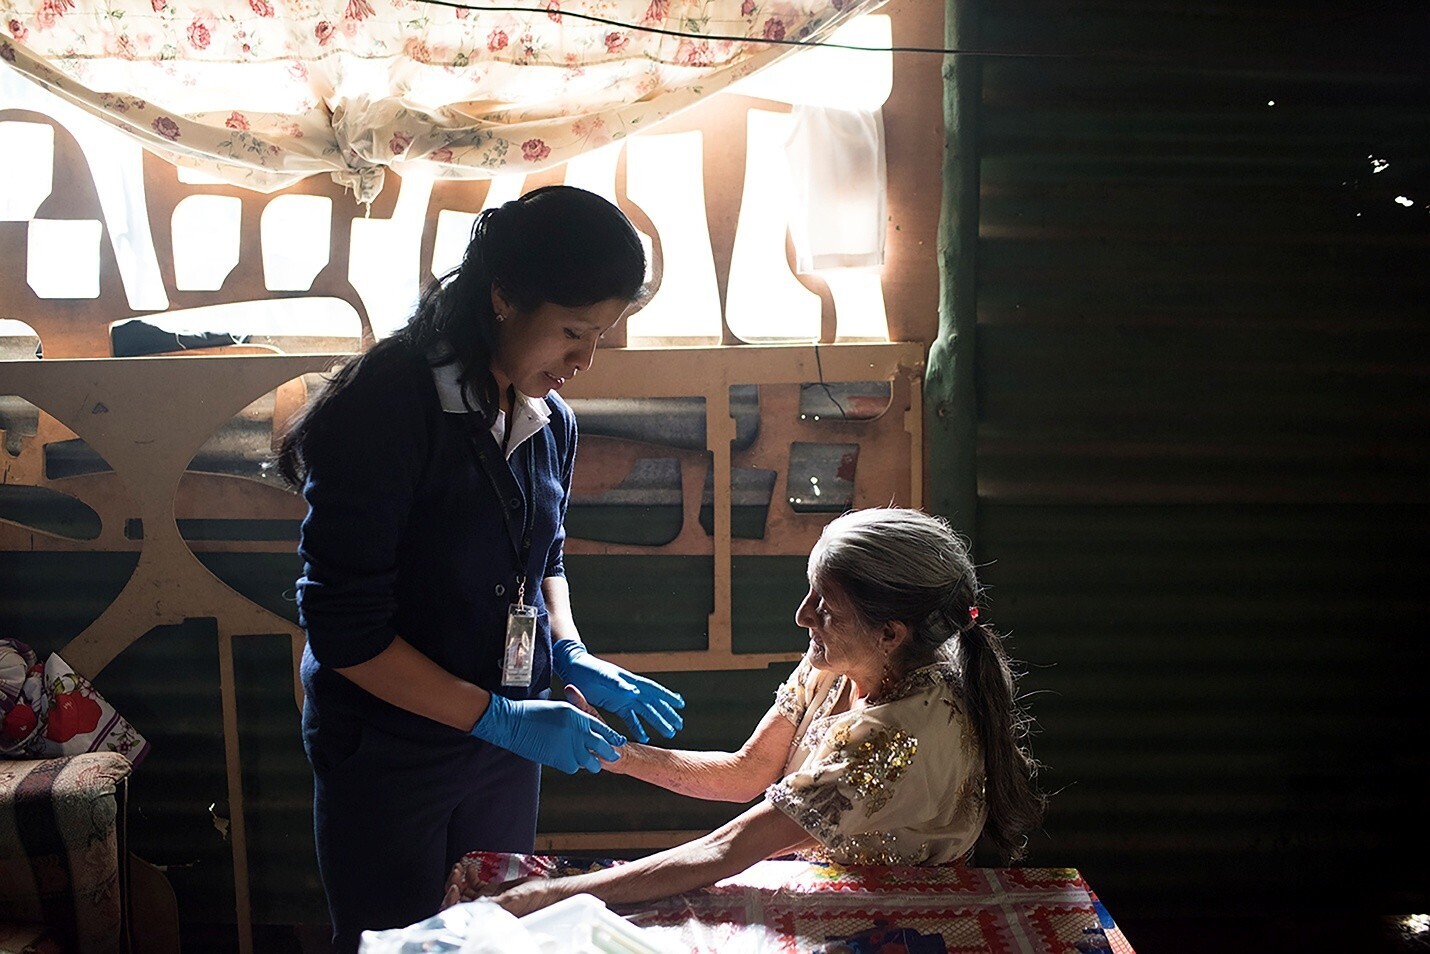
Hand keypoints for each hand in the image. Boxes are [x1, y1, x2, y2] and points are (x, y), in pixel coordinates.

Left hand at [443, 864, 572, 916]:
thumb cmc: (533, 900)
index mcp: (484, 916)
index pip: (459, 912)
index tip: (455, 886)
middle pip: (458, 901)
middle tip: (456, 873)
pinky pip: (475, 883)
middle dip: (453, 885)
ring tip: (460, 867)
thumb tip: (471, 903)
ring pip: (464, 891)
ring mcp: (486, 899)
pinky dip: (469, 875)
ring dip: (459, 879)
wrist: (546, 891)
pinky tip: (470, 868)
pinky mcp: (492, 890)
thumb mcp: (510, 901)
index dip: (452, 900)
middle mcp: (483, 910)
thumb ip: (491, 903)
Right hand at [470, 693, 623, 772]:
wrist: (512, 722)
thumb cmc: (532, 711)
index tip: (620, 741)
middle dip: (609, 752)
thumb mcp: (559, 708)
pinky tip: (570, 762)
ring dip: (592, 763)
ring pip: (590, 761)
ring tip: (593, 763)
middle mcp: (577, 730)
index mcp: (577, 715)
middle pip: (601, 746)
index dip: (612, 736)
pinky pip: (574, 767)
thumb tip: (584, 726)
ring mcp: (569, 746)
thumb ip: (575, 716)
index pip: (601, 727)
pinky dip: (573, 766)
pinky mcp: (559, 759)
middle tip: (613, 756)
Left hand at [551, 641, 684, 742]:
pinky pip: (630, 718)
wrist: (573, 667)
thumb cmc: (588, 669)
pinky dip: (638, 727)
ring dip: (656, 722)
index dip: (667, 697)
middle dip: (666, 714)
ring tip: (669, 733)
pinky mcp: (616, 705)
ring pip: (645, 712)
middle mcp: (631, 690)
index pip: (653, 690)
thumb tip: (635, 692)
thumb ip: (618, 684)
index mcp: (630, 681)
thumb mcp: (603, 676)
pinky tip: (644, 737)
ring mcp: (624, 698)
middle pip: (653, 704)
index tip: (680, 704)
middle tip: (679, 725)